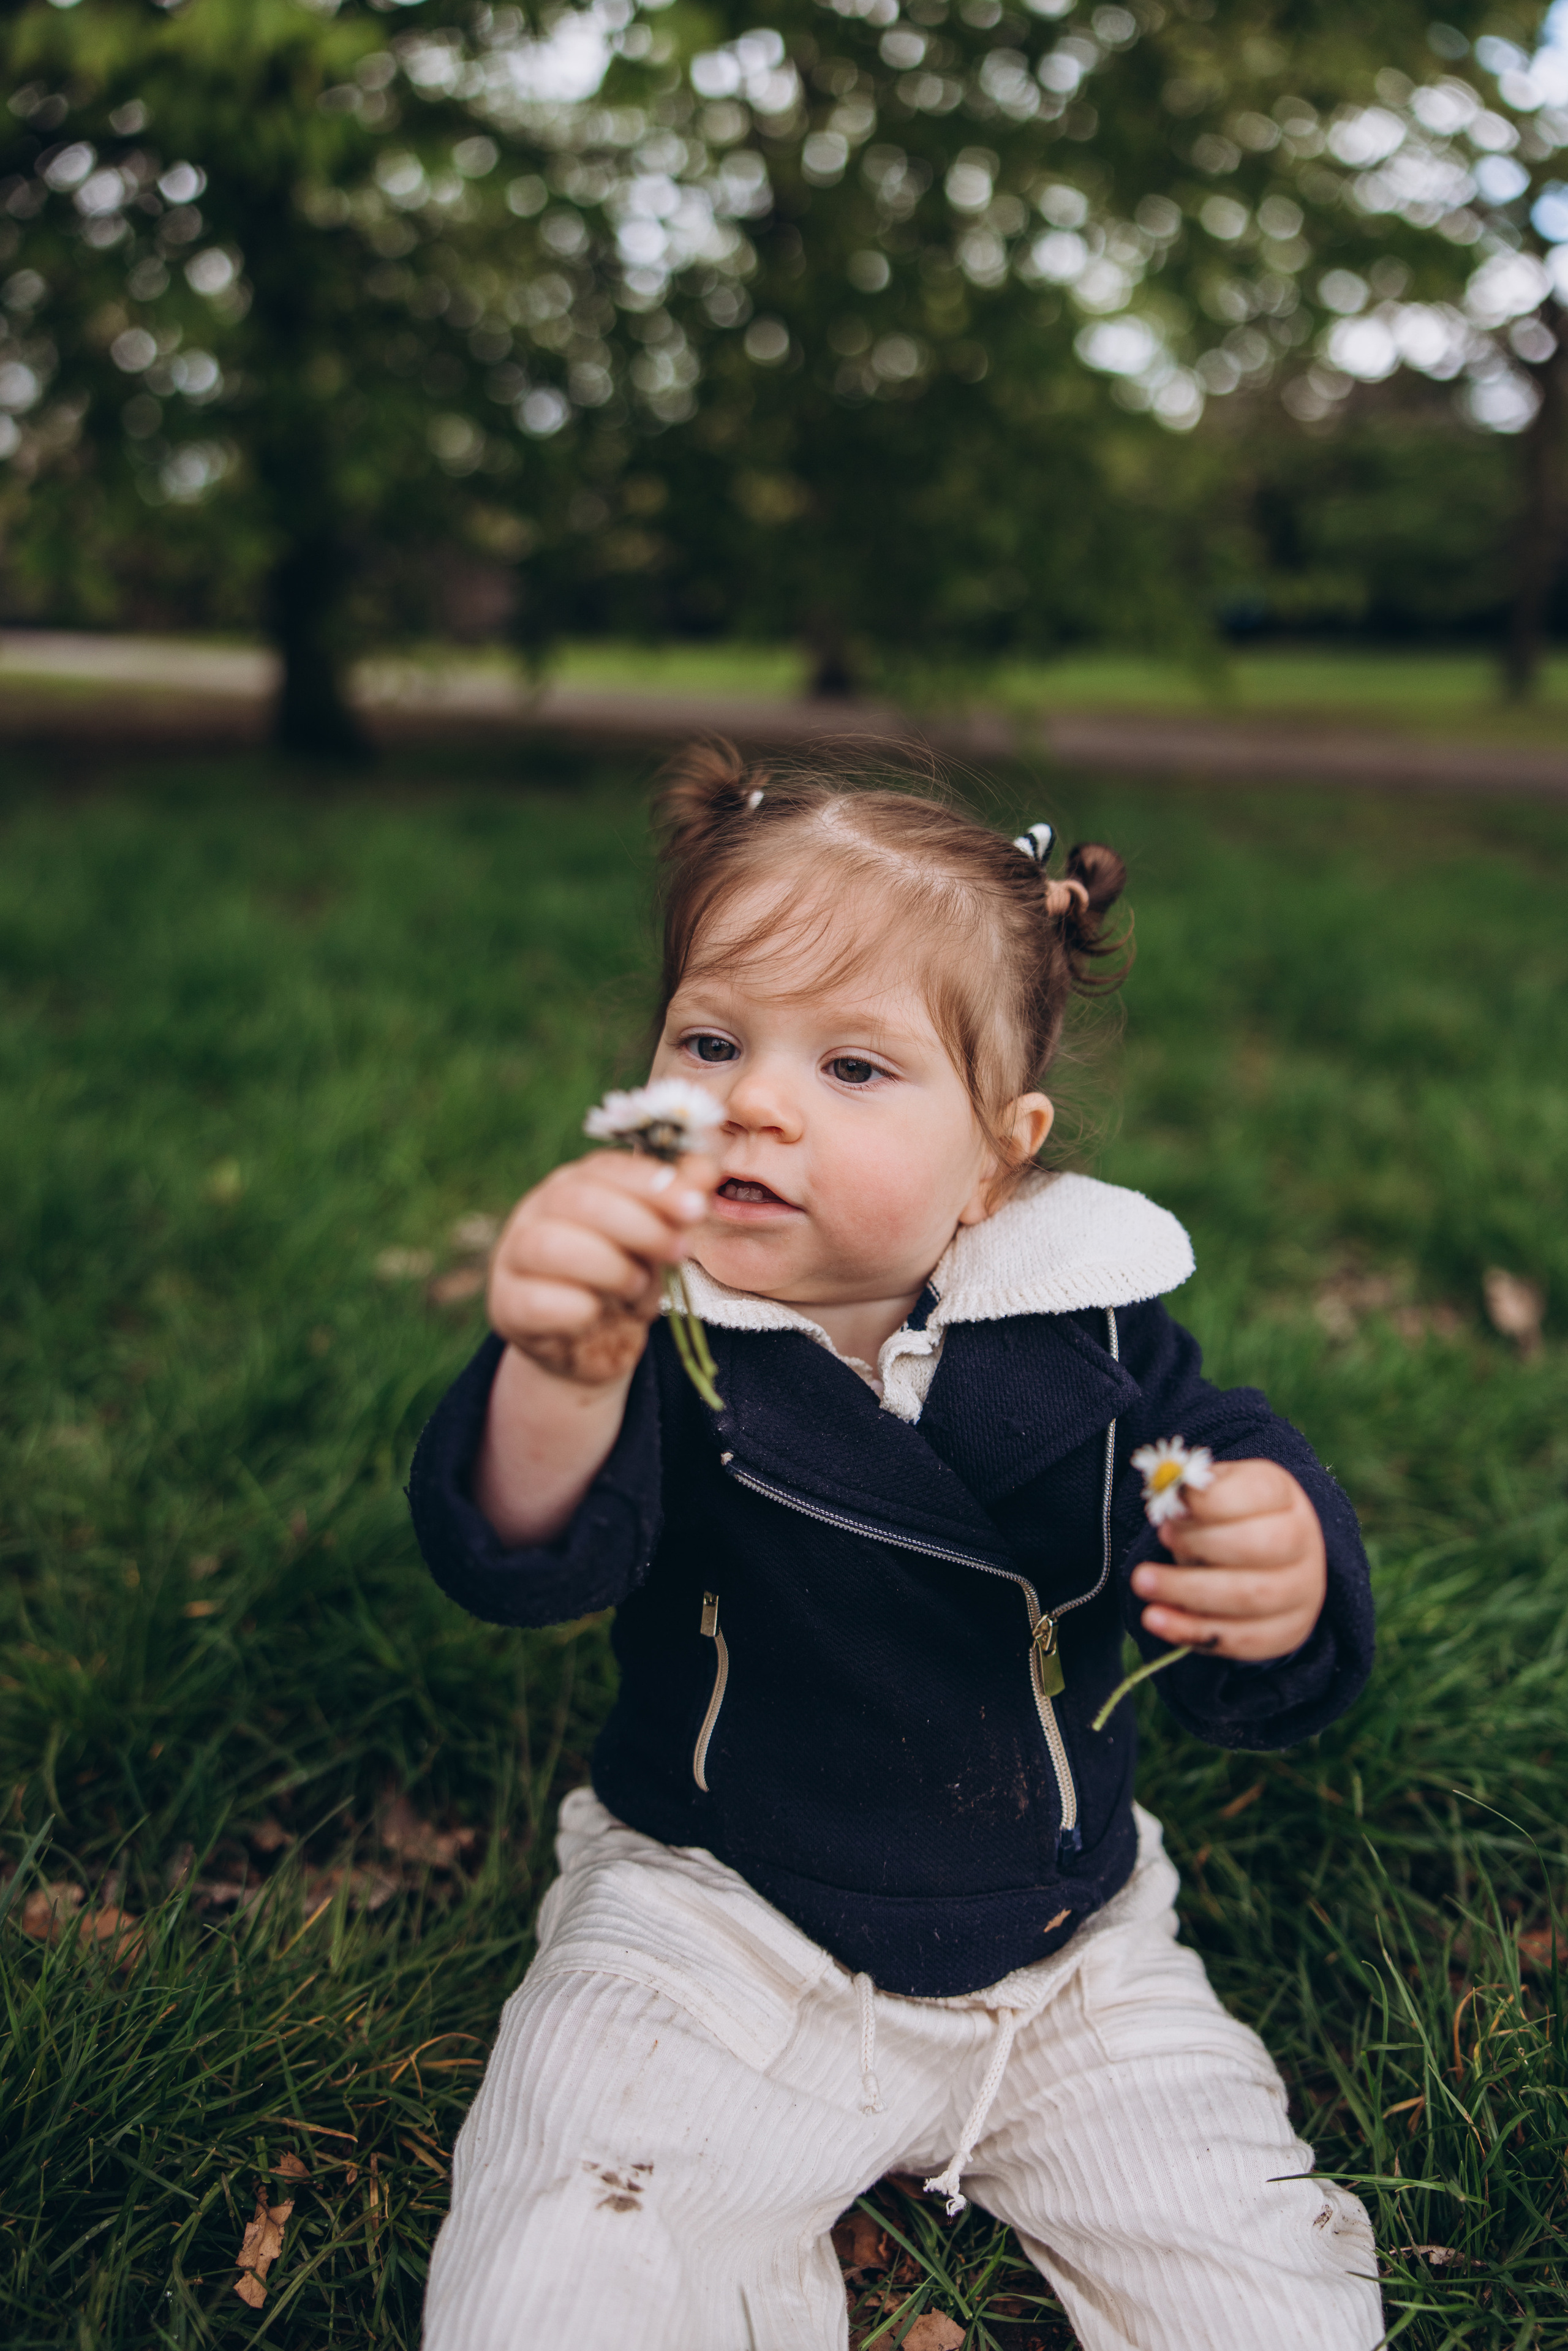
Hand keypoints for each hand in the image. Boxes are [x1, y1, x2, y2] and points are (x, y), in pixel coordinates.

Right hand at [488, 1149, 716, 1386]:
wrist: (589, 1346)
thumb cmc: (625, 1282)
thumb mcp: (658, 1242)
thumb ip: (678, 1205)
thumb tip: (707, 1168)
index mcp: (576, 1184)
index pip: (607, 1168)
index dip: (653, 1184)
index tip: (695, 1207)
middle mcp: (538, 1210)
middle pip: (578, 1200)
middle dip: (640, 1226)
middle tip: (678, 1252)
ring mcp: (514, 1256)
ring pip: (549, 1245)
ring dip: (609, 1268)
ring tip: (636, 1287)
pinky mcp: (506, 1304)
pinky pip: (534, 1301)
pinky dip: (577, 1310)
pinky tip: (596, 1315)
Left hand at [1129, 1459, 1326, 1663]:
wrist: (1271, 1564)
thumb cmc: (1230, 1520)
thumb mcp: (1215, 1493)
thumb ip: (1194, 1493)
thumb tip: (1169, 1498)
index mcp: (1283, 1496)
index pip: (1259, 1493)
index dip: (1211, 1502)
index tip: (1173, 1509)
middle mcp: (1302, 1542)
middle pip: (1260, 1545)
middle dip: (1202, 1544)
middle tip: (1161, 1539)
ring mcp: (1300, 1591)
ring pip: (1249, 1597)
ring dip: (1189, 1591)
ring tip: (1143, 1582)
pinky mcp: (1286, 1631)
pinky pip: (1242, 1639)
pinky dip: (1194, 1630)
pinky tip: (1157, 1619)